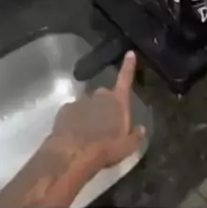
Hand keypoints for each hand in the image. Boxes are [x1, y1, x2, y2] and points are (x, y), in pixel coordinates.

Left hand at [51, 51, 144, 174]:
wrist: (73, 154)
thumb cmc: (105, 149)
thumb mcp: (127, 147)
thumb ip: (136, 135)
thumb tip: (141, 128)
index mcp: (118, 101)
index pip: (125, 79)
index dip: (128, 66)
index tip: (130, 53)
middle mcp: (100, 95)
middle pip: (105, 96)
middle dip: (105, 106)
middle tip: (105, 125)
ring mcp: (81, 100)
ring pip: (88, 105)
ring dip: (89, 114)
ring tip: (88, 134)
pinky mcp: (65, 108)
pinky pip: (73, 112)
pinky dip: (75, 119)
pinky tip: (74, 134)